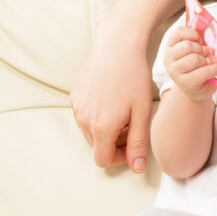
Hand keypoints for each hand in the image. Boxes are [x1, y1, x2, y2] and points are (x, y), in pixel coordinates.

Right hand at [71, 21, 153, 171]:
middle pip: (97, 146)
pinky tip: (113, 98)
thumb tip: (137, 168)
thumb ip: (138, 143)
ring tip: (124, 110)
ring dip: (106, 129)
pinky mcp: (74, 96)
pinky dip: (97, 115)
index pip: (103, 160)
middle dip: (114, 143)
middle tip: (132, 124)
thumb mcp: (142, 112)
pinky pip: (84, 115)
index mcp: (101, 127)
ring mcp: (76, 107)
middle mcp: (83, 120)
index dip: (120, 158)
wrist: (117, 47)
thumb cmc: (134, 78)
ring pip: (89, 131)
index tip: (133, 144)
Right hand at [164, 26, 216, 101]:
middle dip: (203, 49)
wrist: (195, 89)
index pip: (178, 33)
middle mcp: (169, 59)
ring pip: (195, 59)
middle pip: (188, 46)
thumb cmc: (196, 66)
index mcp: (170, 47)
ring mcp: (175, 72)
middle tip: (209, 53)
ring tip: (212, 62)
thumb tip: (204, 19)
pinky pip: (203, 72)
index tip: (200, 40)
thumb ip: (198, 37)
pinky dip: (214, 69)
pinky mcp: (185, 83)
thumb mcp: (196, 50)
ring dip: (209, 60)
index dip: (192, 34)